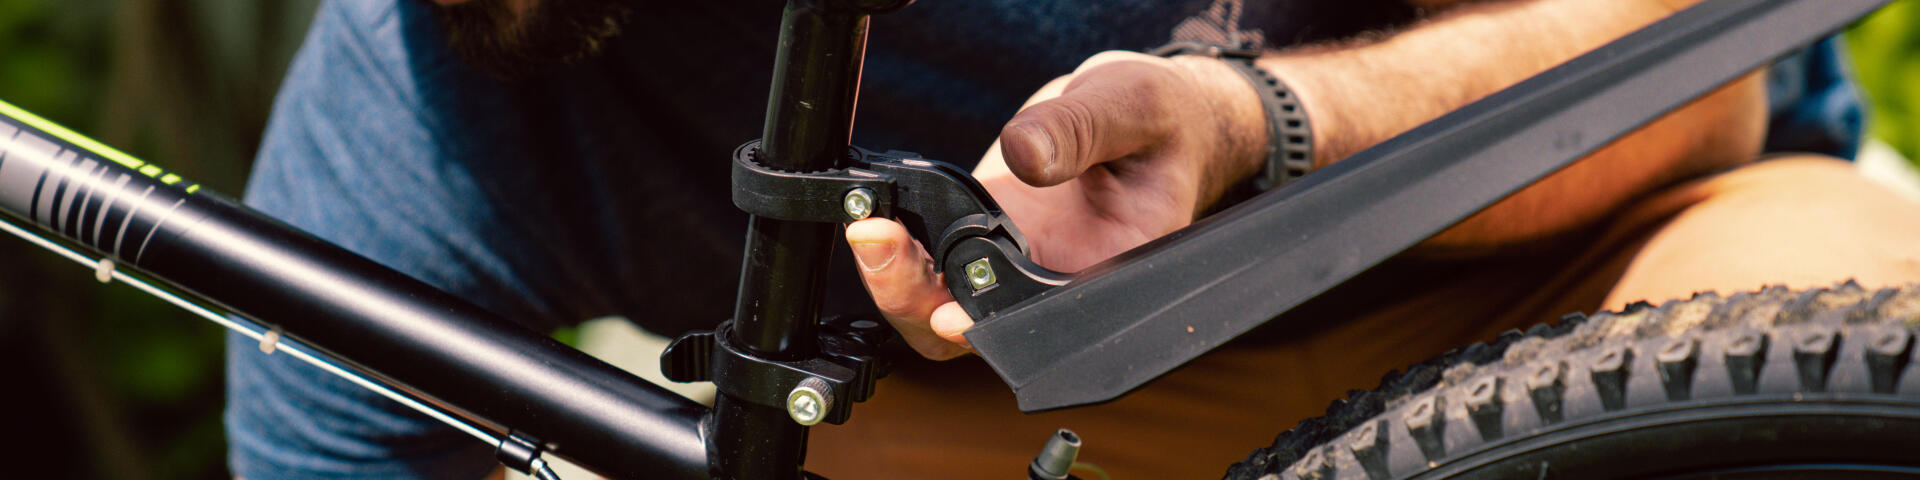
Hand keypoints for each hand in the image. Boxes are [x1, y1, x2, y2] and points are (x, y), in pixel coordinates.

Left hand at [847, 51, 1269, 358]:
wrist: (1150, 119)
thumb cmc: (1162, 122)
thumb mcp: (1131, 106)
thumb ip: (1079, 129)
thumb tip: (1025, 154)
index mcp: (1113, 270)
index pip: (1043, 324)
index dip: (988, 326)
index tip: (949, 308)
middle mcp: (1058, 284)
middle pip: (977, 332)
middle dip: (919, 304)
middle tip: (883, 246)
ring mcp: (1016, 268)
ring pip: (944, 310)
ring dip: (898, 281)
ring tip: (872, 230)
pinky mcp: (986, 241)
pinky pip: (933, 269)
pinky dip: (899, 251)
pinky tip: (880, 215)